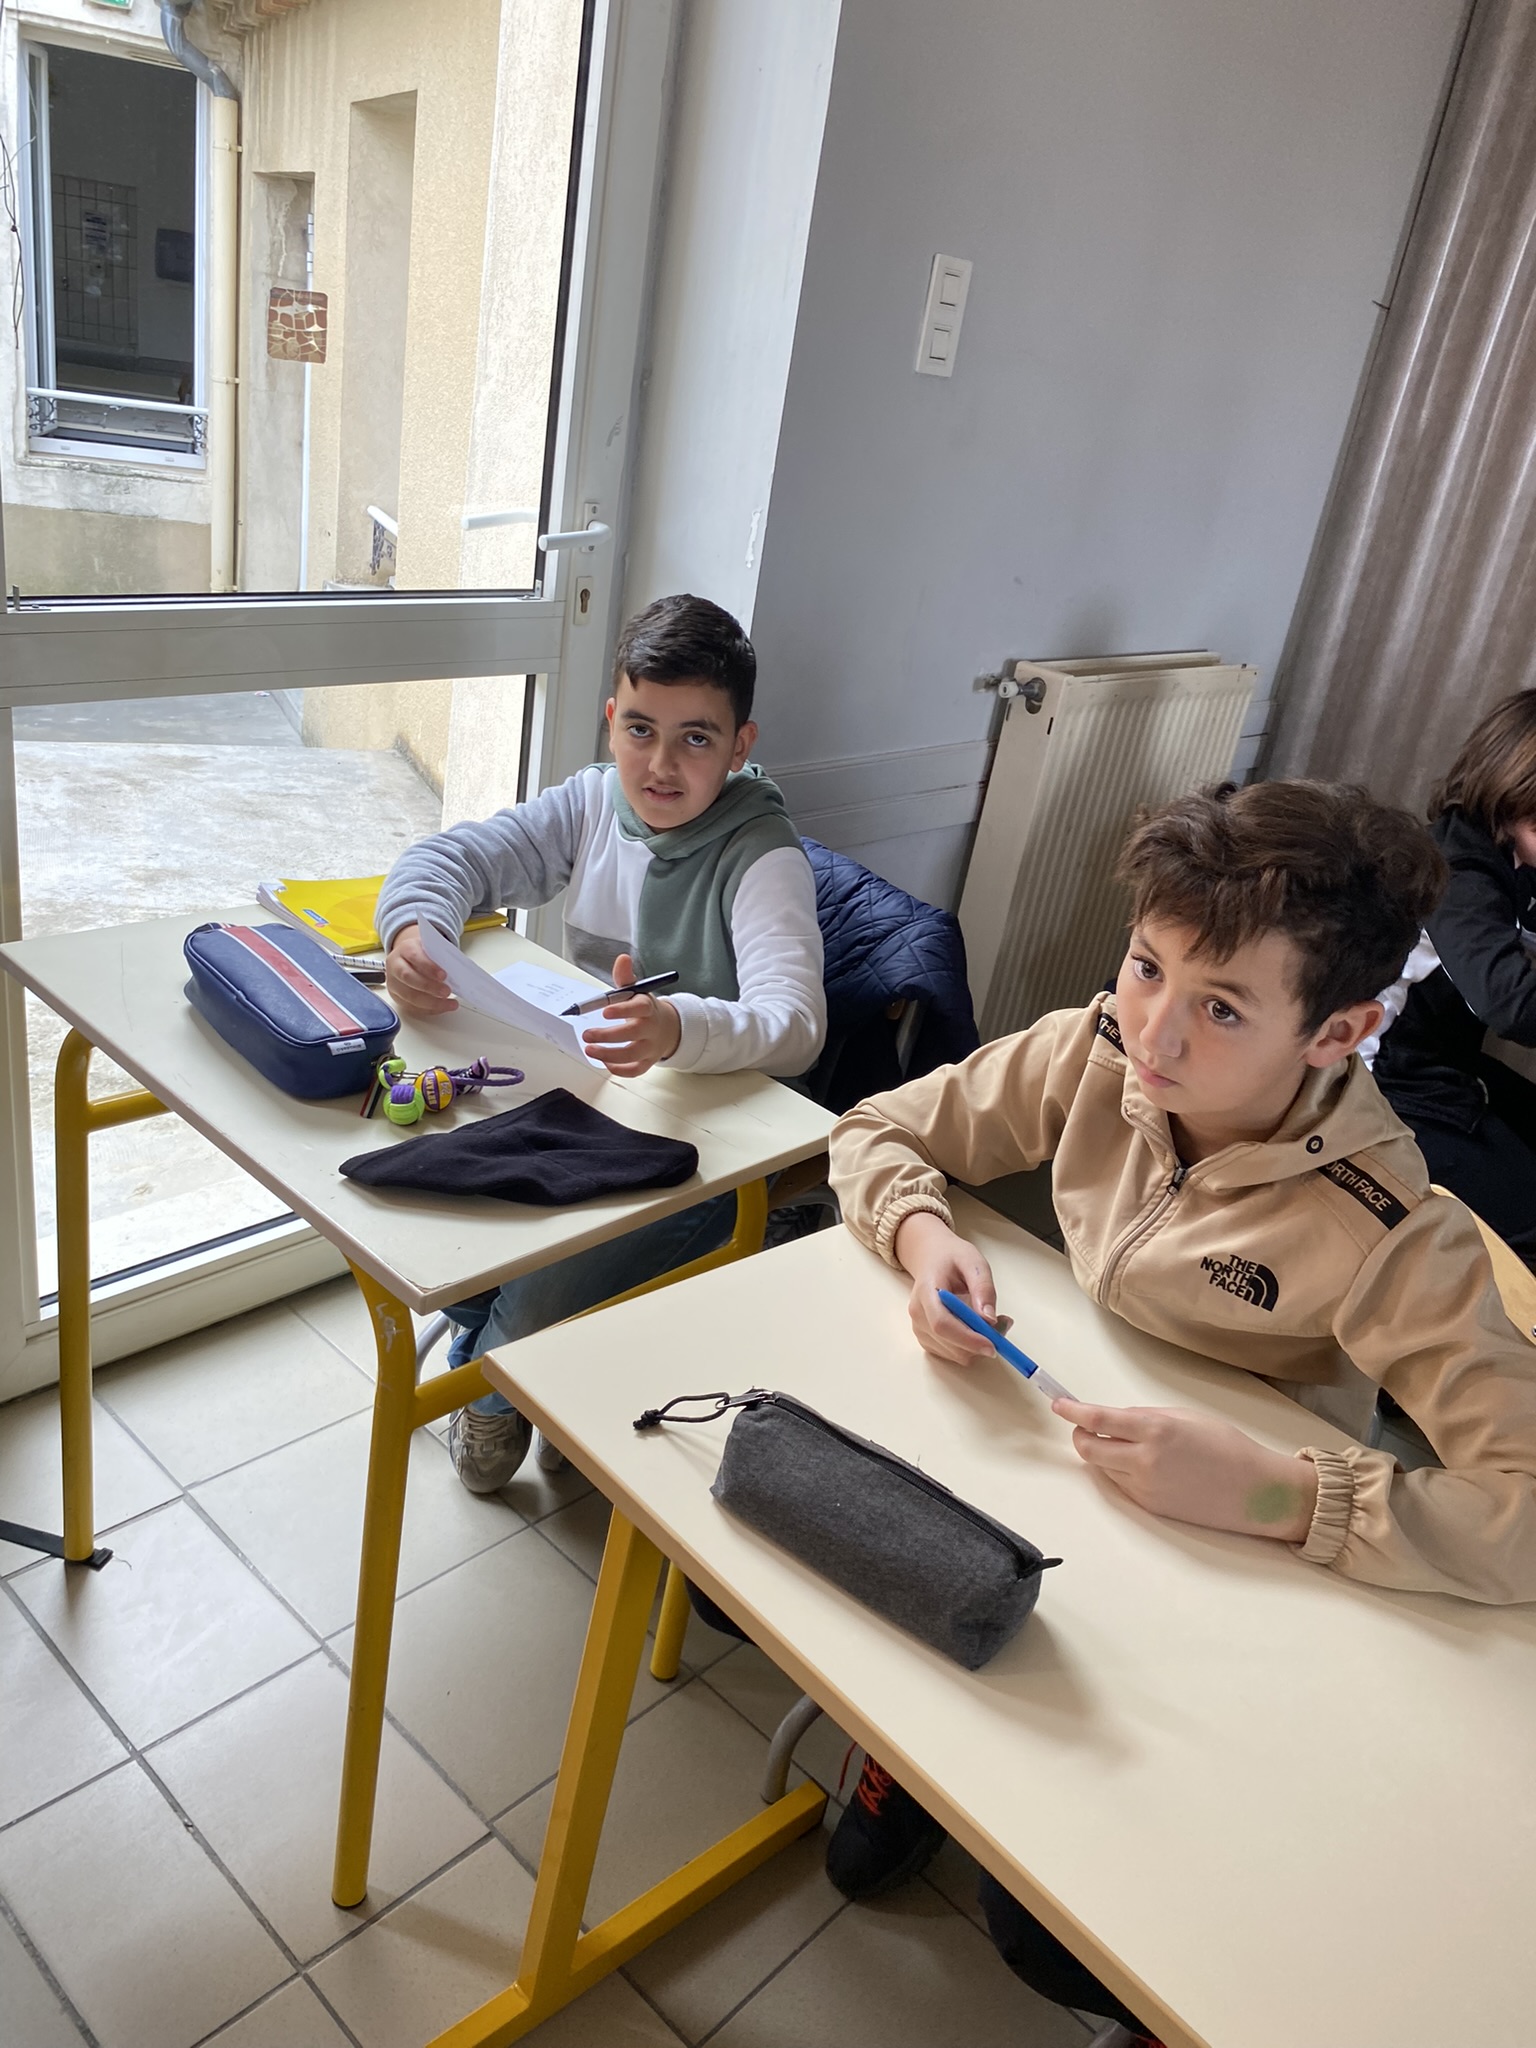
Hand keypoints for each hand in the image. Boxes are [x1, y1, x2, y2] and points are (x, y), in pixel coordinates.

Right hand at [385, 923, 457, 1018]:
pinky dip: (428, 1009)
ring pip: (409, 996)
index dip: (429, 967)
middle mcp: (395, 965)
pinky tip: (441, 1008)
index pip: (414, 957)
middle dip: (430, 987)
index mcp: (405, 949)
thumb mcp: (431, 948)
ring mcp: (393, 982)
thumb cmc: (422, 953)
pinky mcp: (396, 997)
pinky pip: (411, 1007)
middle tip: (447, 992)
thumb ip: (439, 956)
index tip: (444, 975)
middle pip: (408, 977)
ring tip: (449, 1004)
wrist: (407, 957)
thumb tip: (456, 971)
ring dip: (431, 1003)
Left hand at [581, 952, 681, 1076]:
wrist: (667, 1028)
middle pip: (633, 1033)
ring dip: (609, 1055)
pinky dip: (620, 1069)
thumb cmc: (644, 1009)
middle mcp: (651, 1028)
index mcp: (648, 1008)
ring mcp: (650, 1047)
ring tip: (590, 1049)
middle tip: (587, 1034)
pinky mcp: (647, 1061)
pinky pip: (636, 1070)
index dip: (623, 1010)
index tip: (605, 1011)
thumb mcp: (636, 991)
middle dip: (608, 1036)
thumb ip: (625, 977)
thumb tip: (622, 959)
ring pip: (633, 1054)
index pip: (639, 1008)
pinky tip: (605, 1062)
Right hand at [894, 1211, 1002, 1364]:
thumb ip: (983, 1288)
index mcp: (926, 1291)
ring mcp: (919, 1328)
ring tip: (990, 1319)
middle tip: (1003, 1323)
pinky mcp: (926, 1338)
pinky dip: (970, 1347)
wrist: (931, 1257)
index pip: (942, 1324)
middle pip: (949, 1342)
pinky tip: (976, 1327)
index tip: (993, 1345)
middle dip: (981, 1342)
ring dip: (978, 1345)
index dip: (968, 1339)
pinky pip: (953, 1354)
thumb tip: (989, 1319)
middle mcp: (918, 1314)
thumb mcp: (973, 1262)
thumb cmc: (951, 1257)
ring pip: (954, 1353)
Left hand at [1051, 1399, 1318, 1541]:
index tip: (1060, 1405)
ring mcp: (1145, 1488)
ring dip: (1102, 1455)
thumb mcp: (1185, 1417)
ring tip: (1124, 1445)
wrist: (1255, 1491)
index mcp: (1155, 1430)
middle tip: (1083, 1427)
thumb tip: (1115, 1419)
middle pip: (1089, 1449)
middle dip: (1080, 1436)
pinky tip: (1141, 1465)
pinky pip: (1122, 1486)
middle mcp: (1144, 1460)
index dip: (1073, 1411)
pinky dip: (1120, 1472)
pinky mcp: (1150, 1508)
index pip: (1098, 1420)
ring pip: (1103, 1469)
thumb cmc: (1226, 1446)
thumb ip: (1146, 1417)